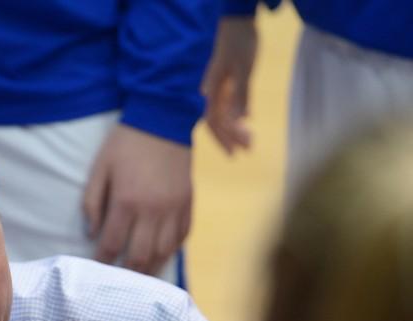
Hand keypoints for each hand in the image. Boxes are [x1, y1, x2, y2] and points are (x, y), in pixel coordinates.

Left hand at [82, 124, 191, 275]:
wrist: (163, 119)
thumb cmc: (125, 144)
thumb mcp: (100, 169)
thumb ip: (92, 203)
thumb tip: (92, 234)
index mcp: (126, 202)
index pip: (112, 245)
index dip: (103, 261)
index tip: (96, 269)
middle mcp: (152, 211)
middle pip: (140, 256)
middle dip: (127, 273)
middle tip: (118, 282)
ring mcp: (174, 209)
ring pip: (164, 252)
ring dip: (150, 269)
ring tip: (139, 277)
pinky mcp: (188, 204)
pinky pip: (181, 237)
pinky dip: (170, 251)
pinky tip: (160, 257)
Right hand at [202, 17, 258, 154]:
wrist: (239, 23)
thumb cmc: (240, 44)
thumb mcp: (243, 69)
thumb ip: (241, 94)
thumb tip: (241, 120)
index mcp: (214, 91)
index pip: (214, 122)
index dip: (223, 139)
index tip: (235, 154)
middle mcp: (214, 93)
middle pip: (217, 122)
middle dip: (230, 138)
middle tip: (248, 151)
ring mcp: (220, 88)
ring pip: (224, 114)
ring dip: (235, 129)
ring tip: (250, 141)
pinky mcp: (228, 82)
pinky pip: (230, 105)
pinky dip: (238, 115)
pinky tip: (247, 121)